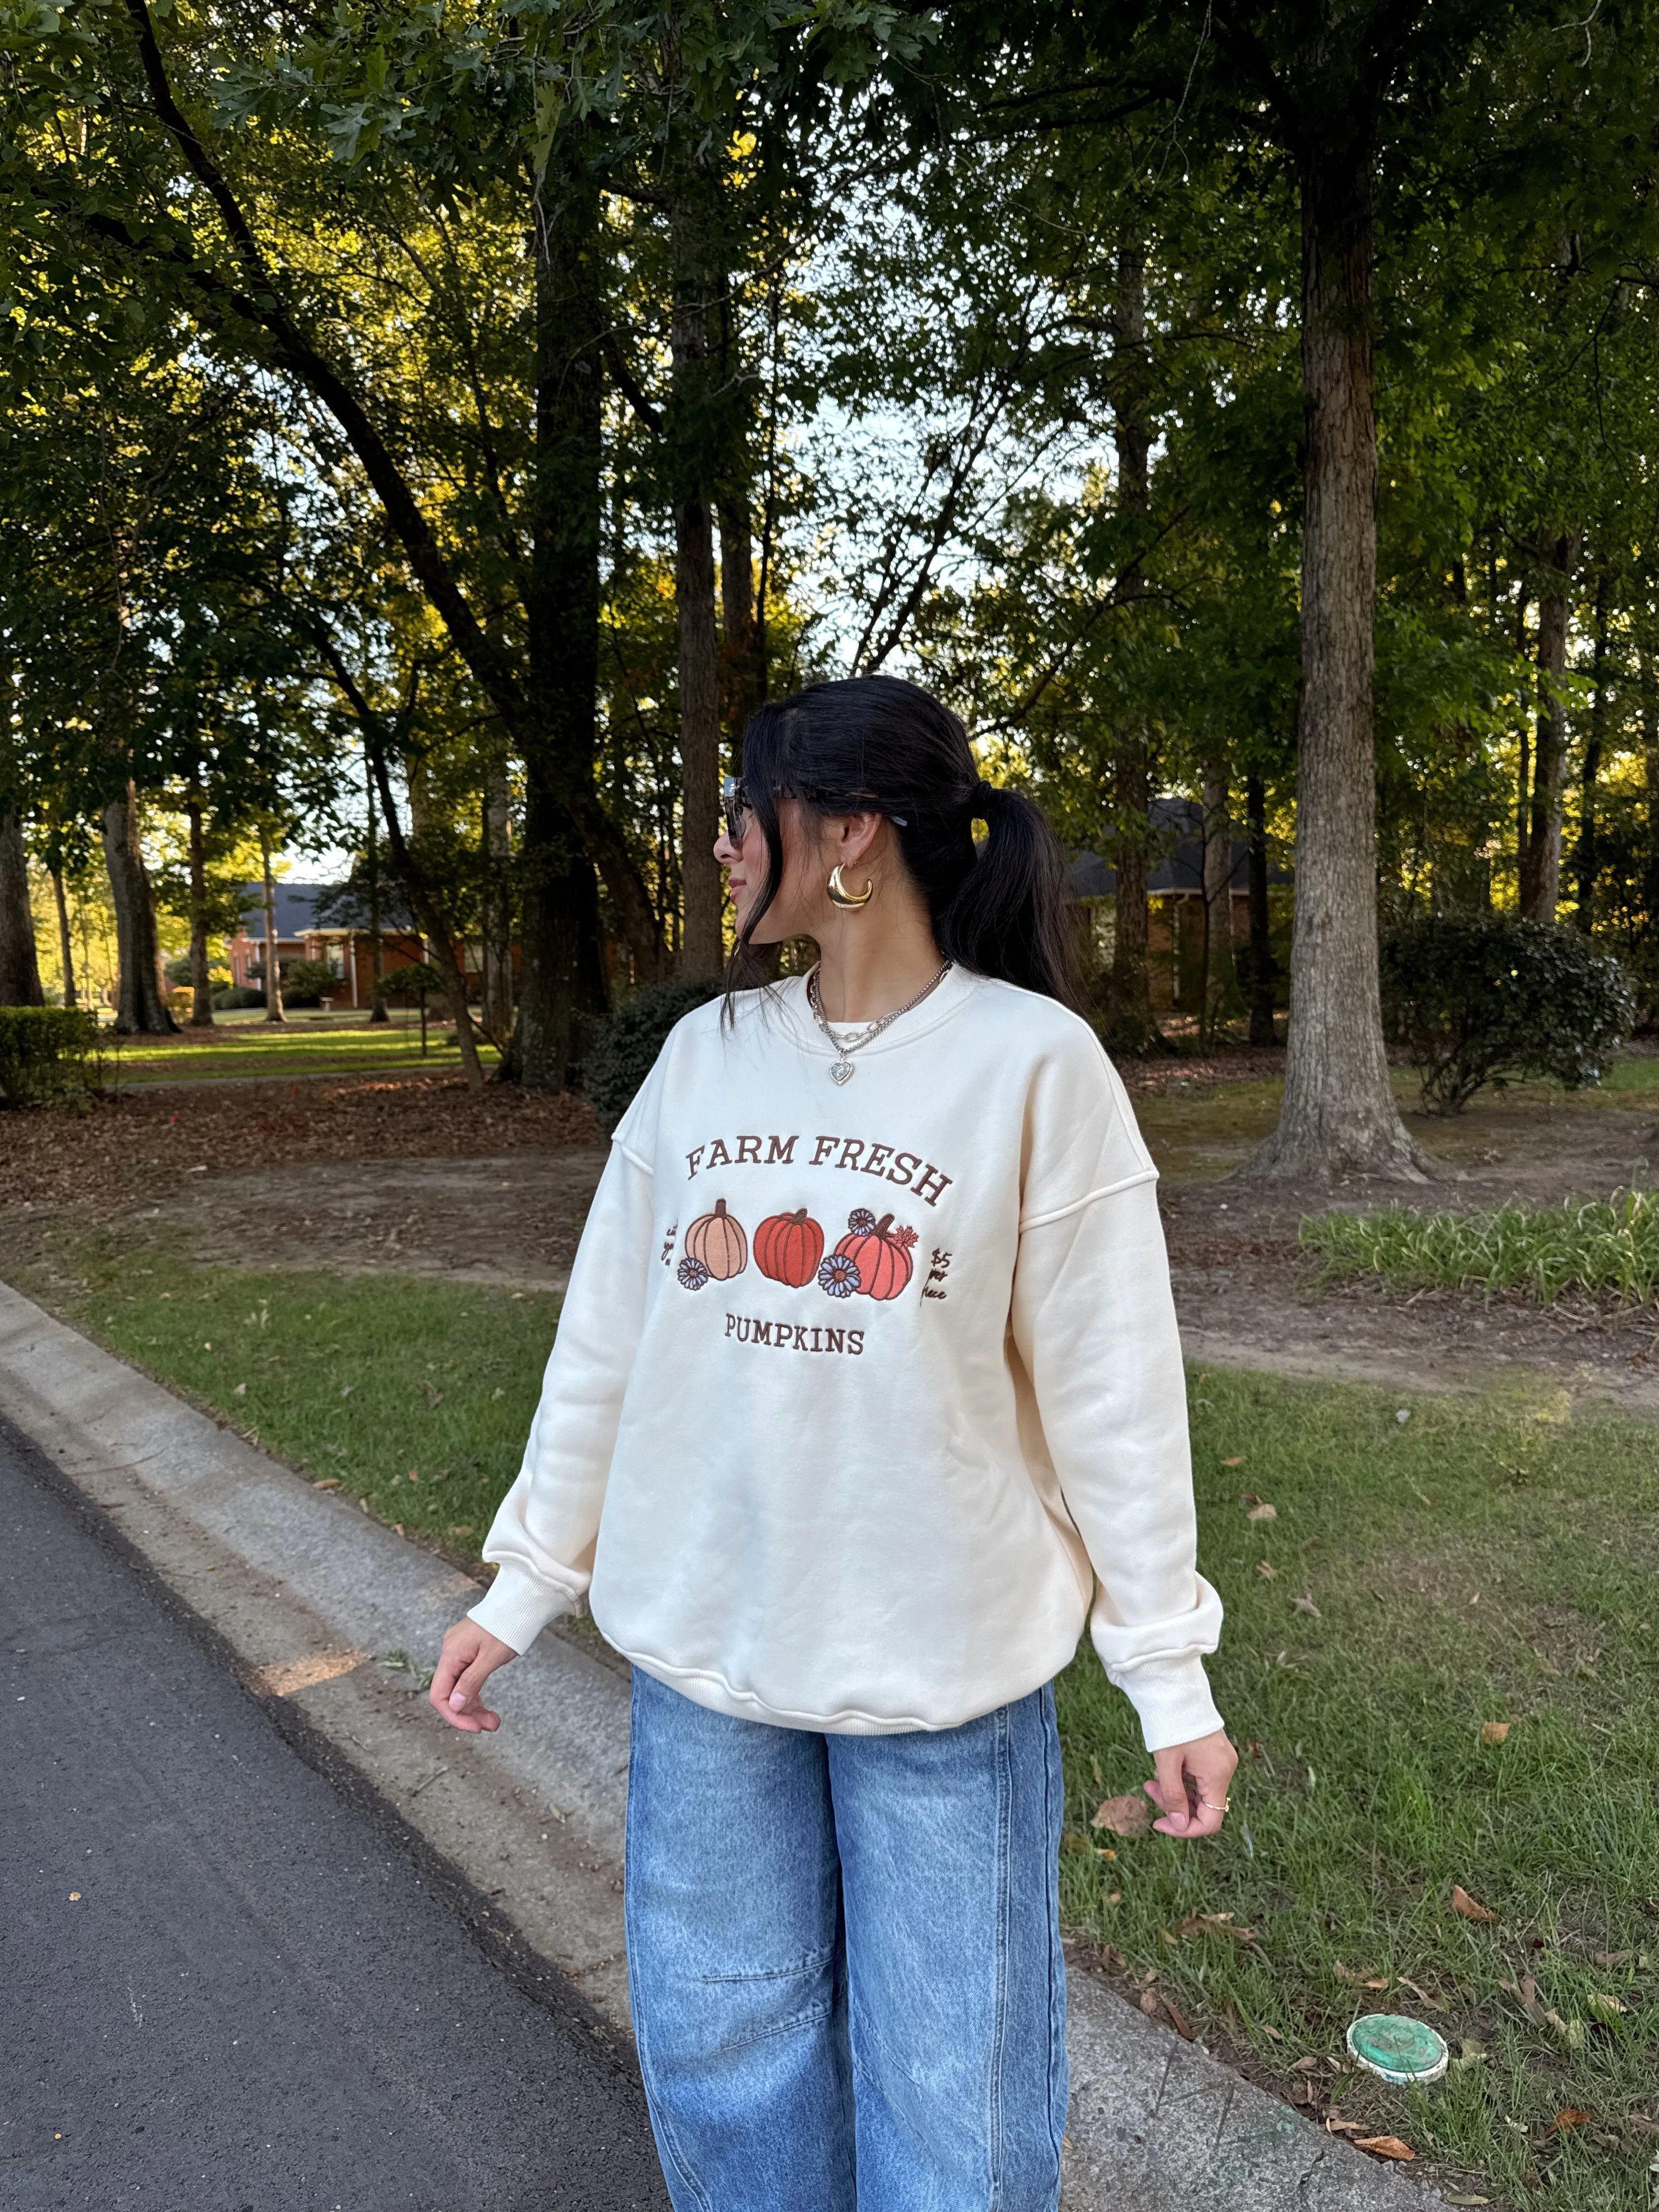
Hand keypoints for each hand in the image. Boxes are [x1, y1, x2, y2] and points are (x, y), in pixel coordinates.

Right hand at [429, 1619, 516, 1733]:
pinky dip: (476, 1695)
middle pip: (450, 1694)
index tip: (473, 1728)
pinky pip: (467, 1680)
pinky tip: (486, 1708)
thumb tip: (454, 1705)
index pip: (439, 1694)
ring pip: (459, 1689)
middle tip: (490, 1726)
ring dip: (474, 1708)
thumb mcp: (491, 1657)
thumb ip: (471, 1682)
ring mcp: (459, 1653)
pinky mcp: (469, 1653)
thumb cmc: (507, 1626)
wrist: (519, 1604)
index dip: (454, 1715)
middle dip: (468, 1714)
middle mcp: (451, 1653)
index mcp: (451, 1654)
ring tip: (493, 1722)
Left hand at [1144, 1729, 1237, 1838]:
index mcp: (1218, 1774)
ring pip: (1200, 1793)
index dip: (1185, 1829)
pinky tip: (1164, 1770)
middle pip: (1204, 1807)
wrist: (1174, 1687)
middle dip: (1174, 1806)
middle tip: (1149, 1790)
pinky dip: (1181, 1780)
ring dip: (1175, 1793)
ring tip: (1152, 1779)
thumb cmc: (1170, 1723)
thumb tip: (1179, 1825)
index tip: (1159, 1823)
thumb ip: (1173, 1796)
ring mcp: (1221, 1761)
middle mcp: (1225, 1769)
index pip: (1211, 1821)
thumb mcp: (1166, 1762)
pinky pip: (1199, 1779)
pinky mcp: (1214, 1754)